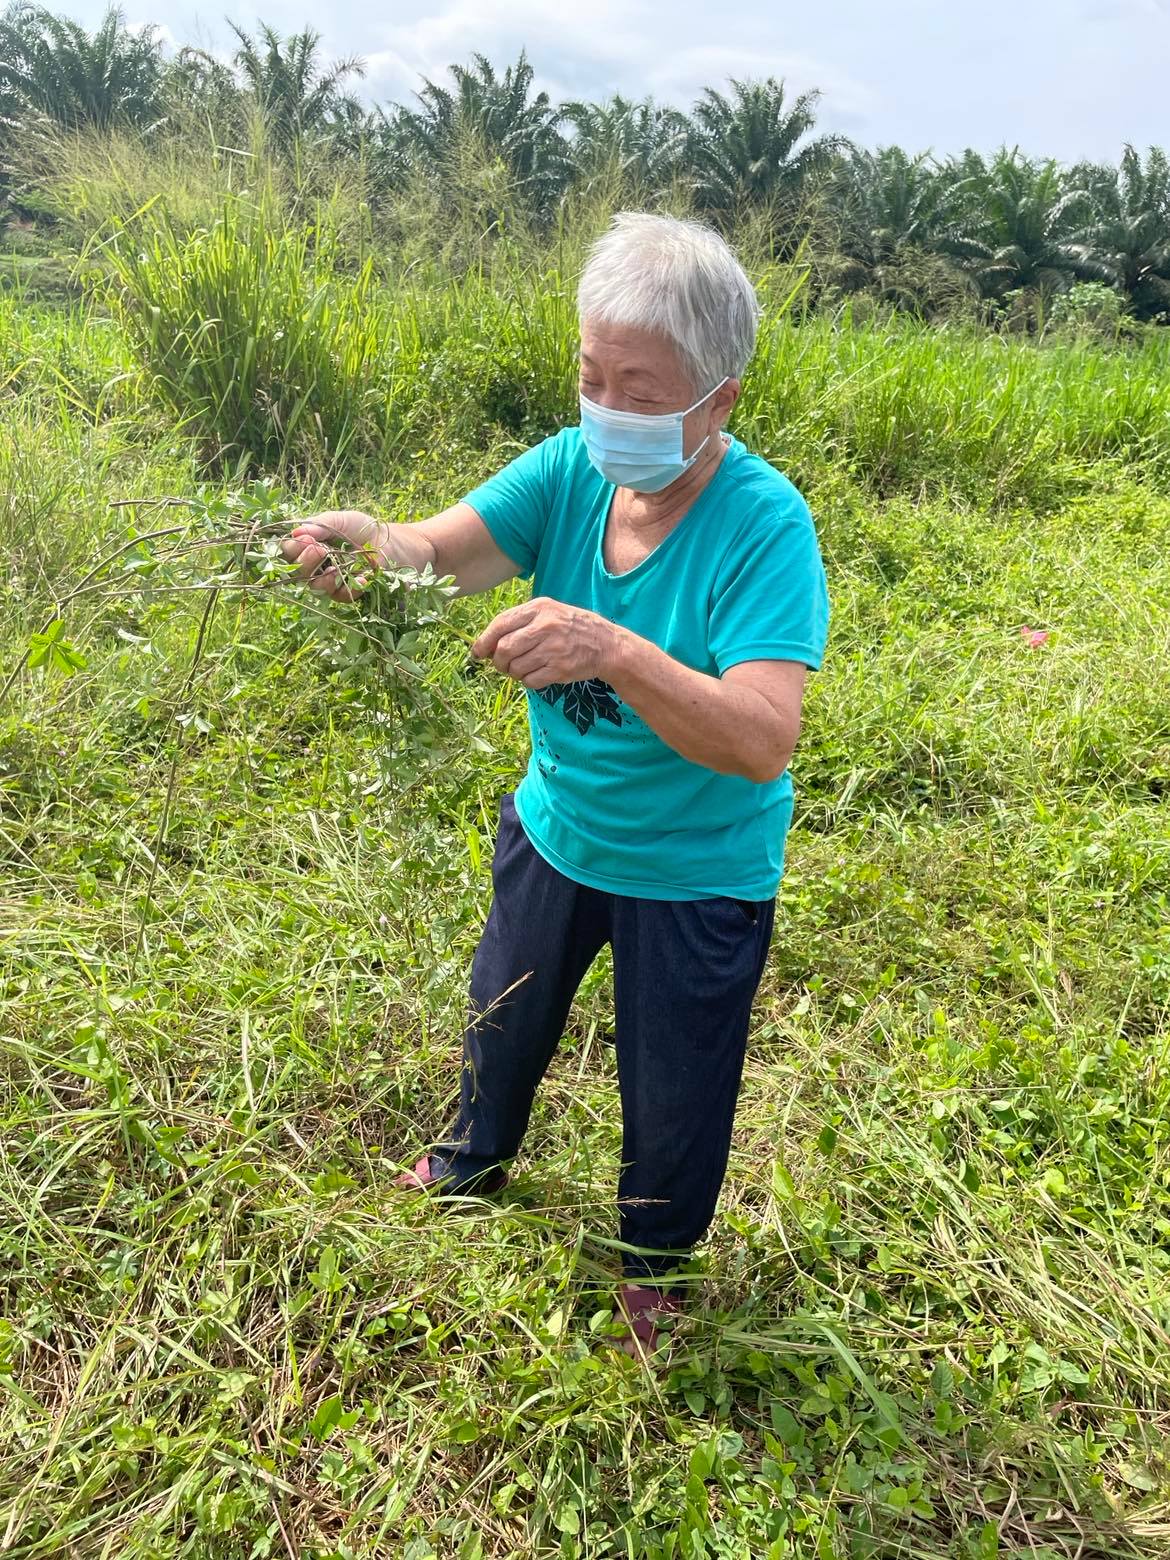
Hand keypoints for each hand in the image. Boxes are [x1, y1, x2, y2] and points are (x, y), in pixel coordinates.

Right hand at [279, 510, 386, 602]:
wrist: (390, 541)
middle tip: (317, 549)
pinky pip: (341, 596)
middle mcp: (316, 566)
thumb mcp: (340, 520)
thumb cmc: (362, 528)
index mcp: (308, 546)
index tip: (304, 539)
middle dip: (305, 561)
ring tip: (334, 567)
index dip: (292, 548)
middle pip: (299, 571)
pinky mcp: (348, 592)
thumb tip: (296, 531)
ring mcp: (331, 581)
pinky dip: (349, 587)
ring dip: (322, 578)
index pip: (290, 552)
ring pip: (316, 587)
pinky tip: (361, 578)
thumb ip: (319, 525)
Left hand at [472, 598, 618, 688]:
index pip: (501, 624)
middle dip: (498, 661)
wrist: (606, 645)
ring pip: (515, 667)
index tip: (477, 652)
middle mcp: (546, 627)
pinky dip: (528, 681)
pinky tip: (537, 674)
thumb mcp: (549, 612)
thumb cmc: (571, 627)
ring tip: (524, 668)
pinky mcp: (560, 669)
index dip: (484, 640)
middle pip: (504, 649)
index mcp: (540, 608)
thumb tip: (485, 644)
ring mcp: (553, 649)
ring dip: (514, 672)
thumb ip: (519, 622)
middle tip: (502, 665)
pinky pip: (530, 681)